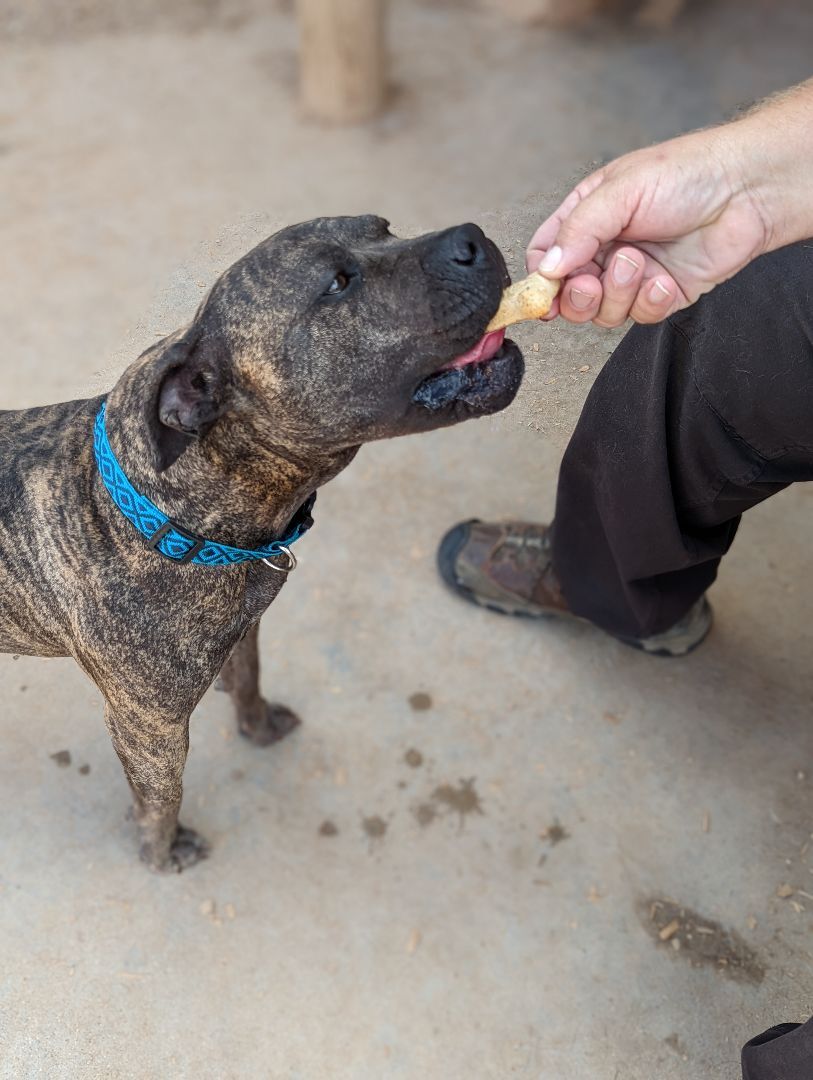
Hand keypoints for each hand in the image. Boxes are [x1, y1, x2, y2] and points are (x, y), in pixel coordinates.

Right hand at [525, 128, 773, 326]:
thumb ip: (578, 230)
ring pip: (603, 312)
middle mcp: (605, 249)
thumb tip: (546, 268)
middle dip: (577, 296)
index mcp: (586, 218)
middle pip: (568, 295)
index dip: (539, 281)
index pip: (544, 257)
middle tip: (591, 282)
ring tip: (640, 263)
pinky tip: (665, 280)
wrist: (746, 189)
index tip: (543, 293)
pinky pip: (640, 316)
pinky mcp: (662, 295)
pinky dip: (650, 302)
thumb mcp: (620, 190)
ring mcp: (633, 276)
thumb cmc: (686, 173)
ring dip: (618, 293)